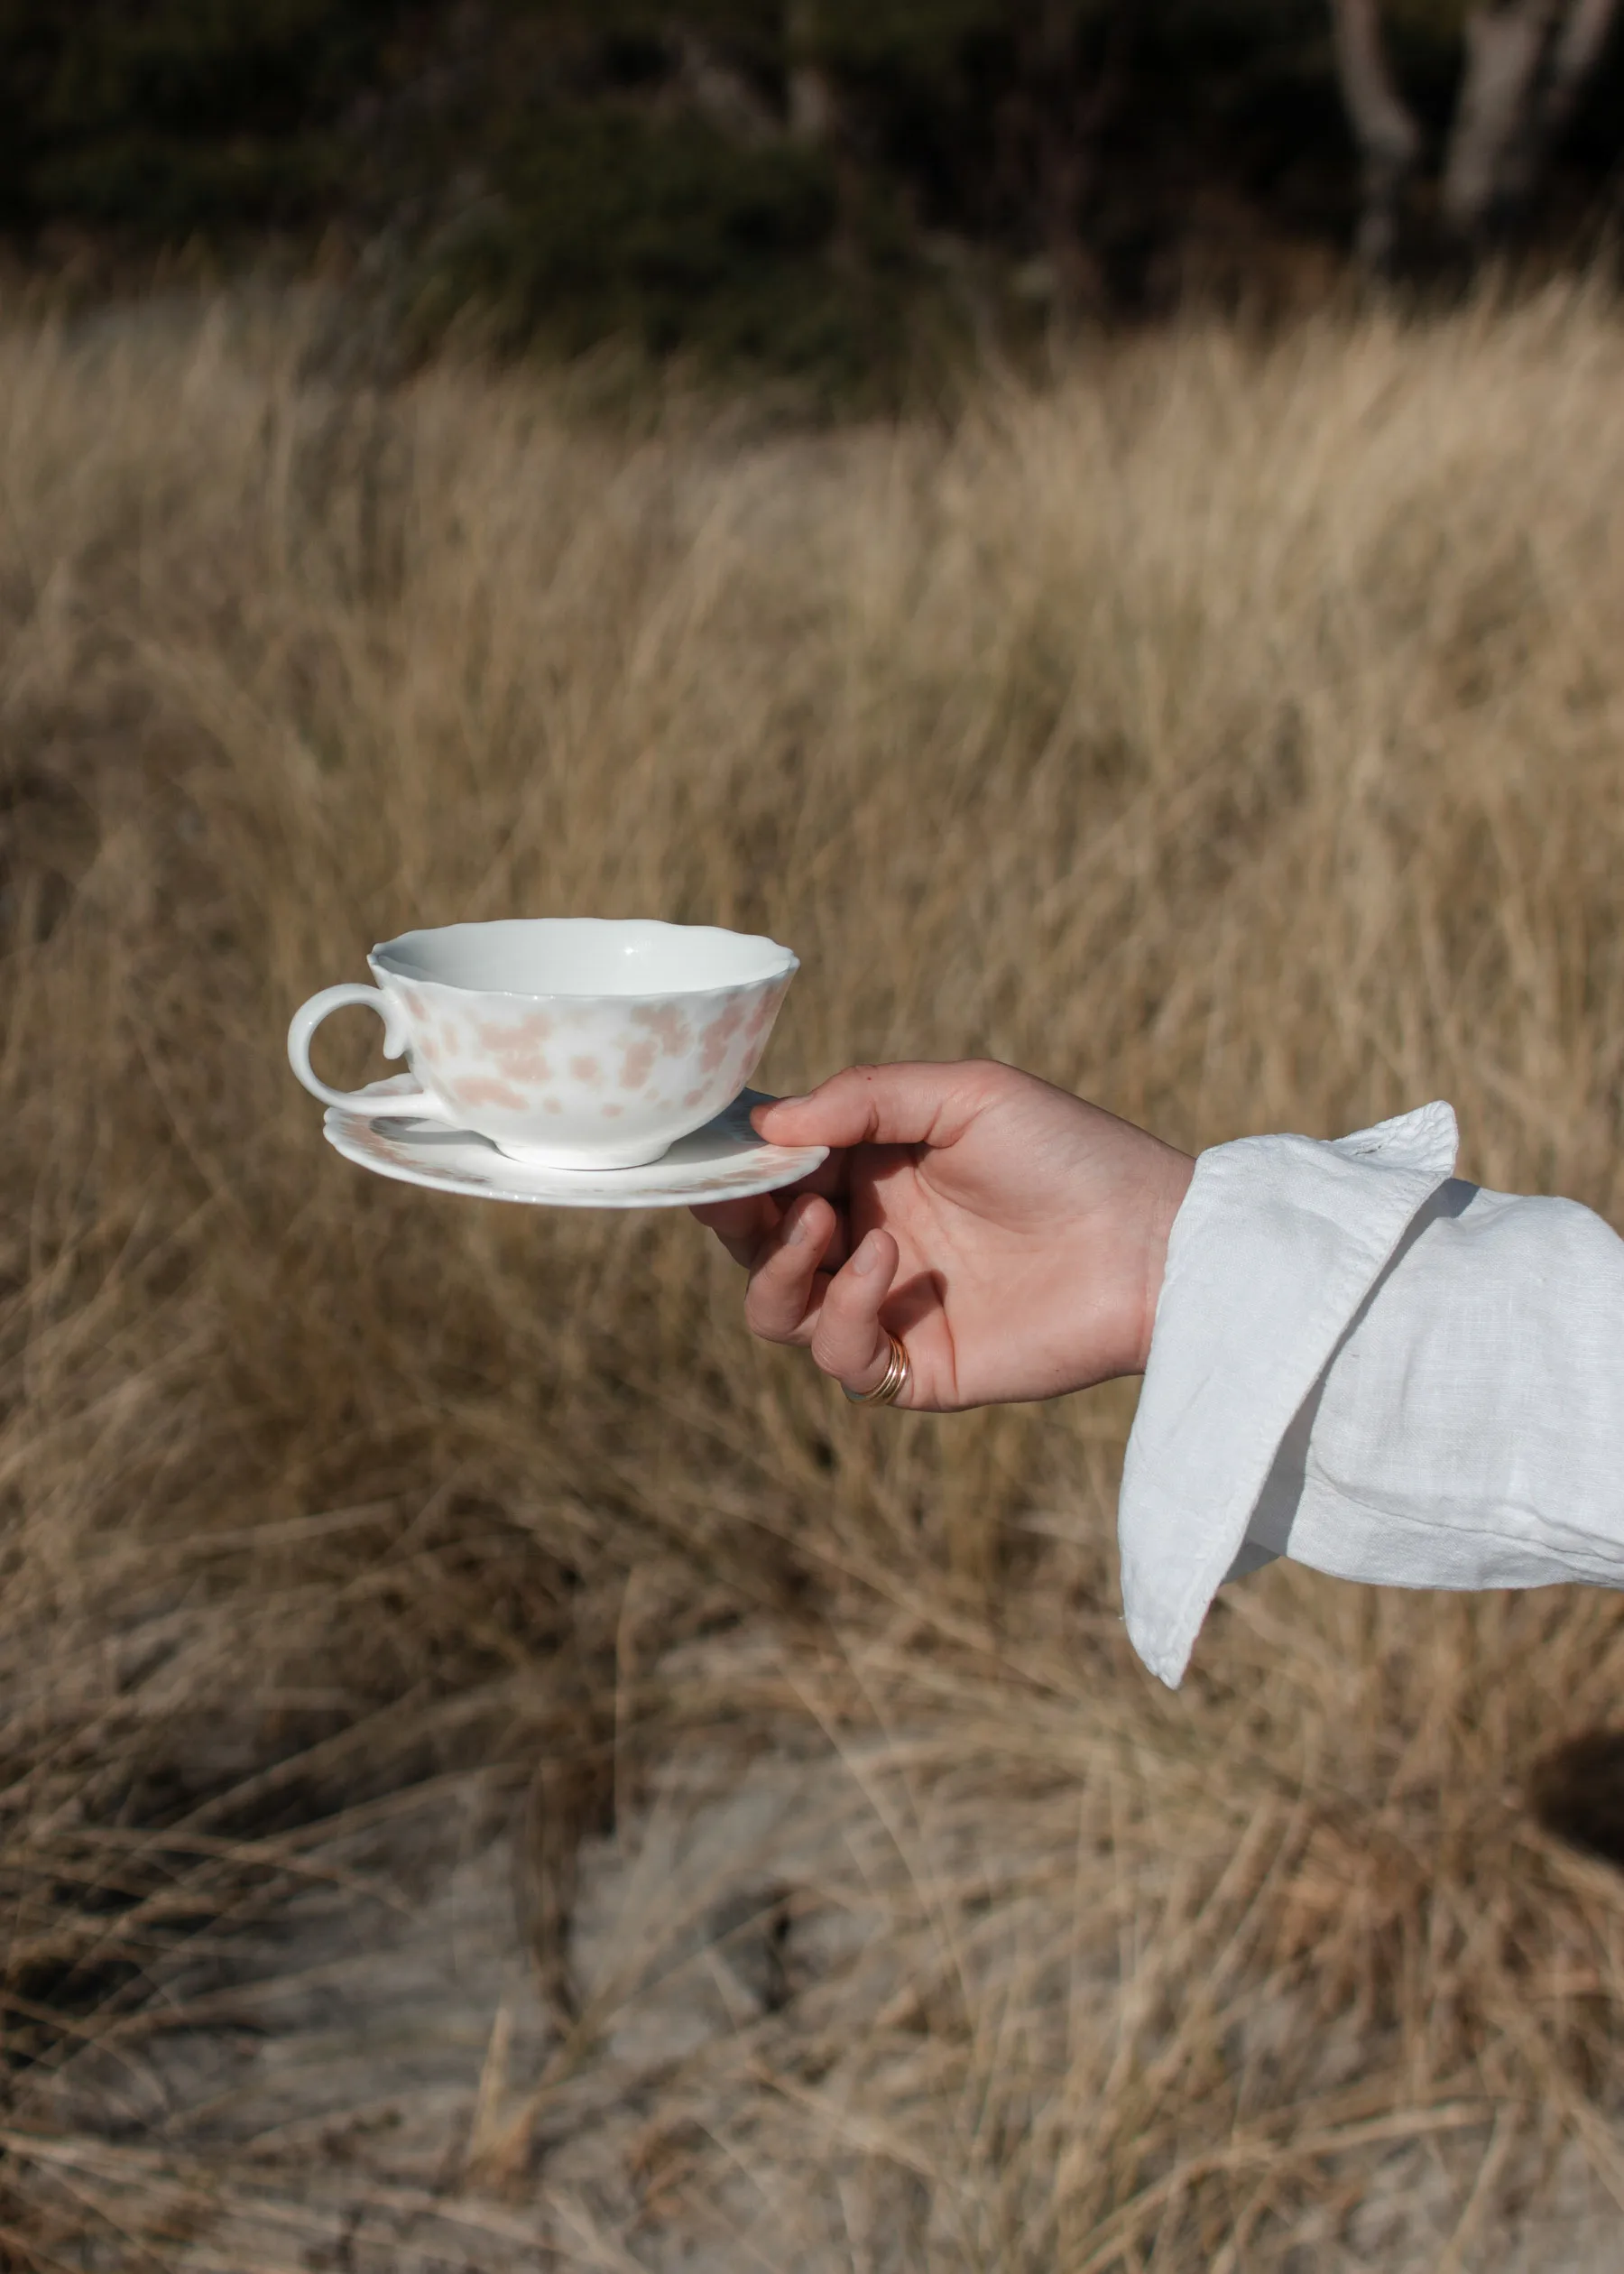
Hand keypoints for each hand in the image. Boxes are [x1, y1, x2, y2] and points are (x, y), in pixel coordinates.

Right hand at [691, 1061, 1193, 1409]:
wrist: (1156, 1243)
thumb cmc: (1071, 1153)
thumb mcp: (966, 1095)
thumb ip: (864, 1099)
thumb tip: (765, 1123)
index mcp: (871, 1172)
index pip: (771, 1173)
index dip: (733, 1163)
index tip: (712, 1145)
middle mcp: (867, 1240)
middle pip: (755, 1245)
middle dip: (736, 1217)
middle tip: (748, 1190)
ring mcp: (887, 1308)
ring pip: (776, 1310)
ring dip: (779, 1266)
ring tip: (823, 1223)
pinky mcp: (916, 1368)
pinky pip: (838, 1357)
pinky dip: (841, 1309)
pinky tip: (887, 1263)